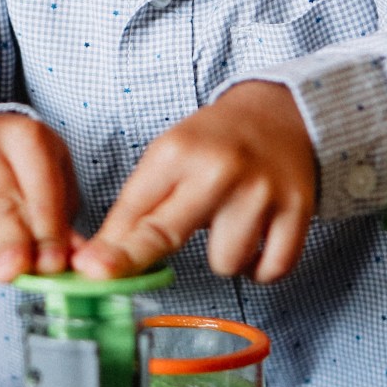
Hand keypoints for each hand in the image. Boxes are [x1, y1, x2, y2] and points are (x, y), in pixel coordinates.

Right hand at [0, 112, 80, 281]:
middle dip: (13, 247)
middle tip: (16, 273)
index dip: (47, 233)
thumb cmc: (19, 171)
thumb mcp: (52, 184)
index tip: (51, 265)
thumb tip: (70, 262)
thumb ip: (62, 224)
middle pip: (0, 207)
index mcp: (24, 135)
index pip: (39, 191)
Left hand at [76, 81, 314, 281]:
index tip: (88, 268)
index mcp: (177, 152)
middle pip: (166, 235)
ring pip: (226, 264)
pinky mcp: (298, 209)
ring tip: (228, 224)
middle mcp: (218, 170)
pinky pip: (271, 270)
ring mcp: (261, 191)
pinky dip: (260, 268)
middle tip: (104, 274)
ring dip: (225, 257)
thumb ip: (138, 208)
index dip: (110, 247)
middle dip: (132, 259)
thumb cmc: (216, 142)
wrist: (281, 112)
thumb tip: (102, 262)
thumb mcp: (169, 158)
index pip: (134, 210)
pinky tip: (255, 242)